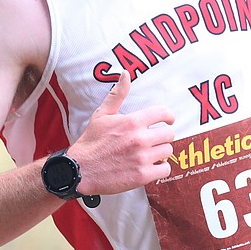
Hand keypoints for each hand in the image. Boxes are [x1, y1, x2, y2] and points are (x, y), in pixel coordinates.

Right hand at [67, 74, 175, 195]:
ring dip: (160, 152)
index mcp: (132, 121)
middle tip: (155, 140)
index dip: (168, 116)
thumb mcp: (101, 114)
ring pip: (168, 151)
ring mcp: (142, 158)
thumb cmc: (91, 141)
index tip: (168, 121)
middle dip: (163, 136)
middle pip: (169, 134)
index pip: (163, 113)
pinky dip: (160, 168)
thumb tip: (126, 74)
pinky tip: (150, 166)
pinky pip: (165, 169)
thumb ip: (117, 94)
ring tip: (150, 153)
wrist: (81, 170)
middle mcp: (140, 139)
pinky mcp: (142, 176)